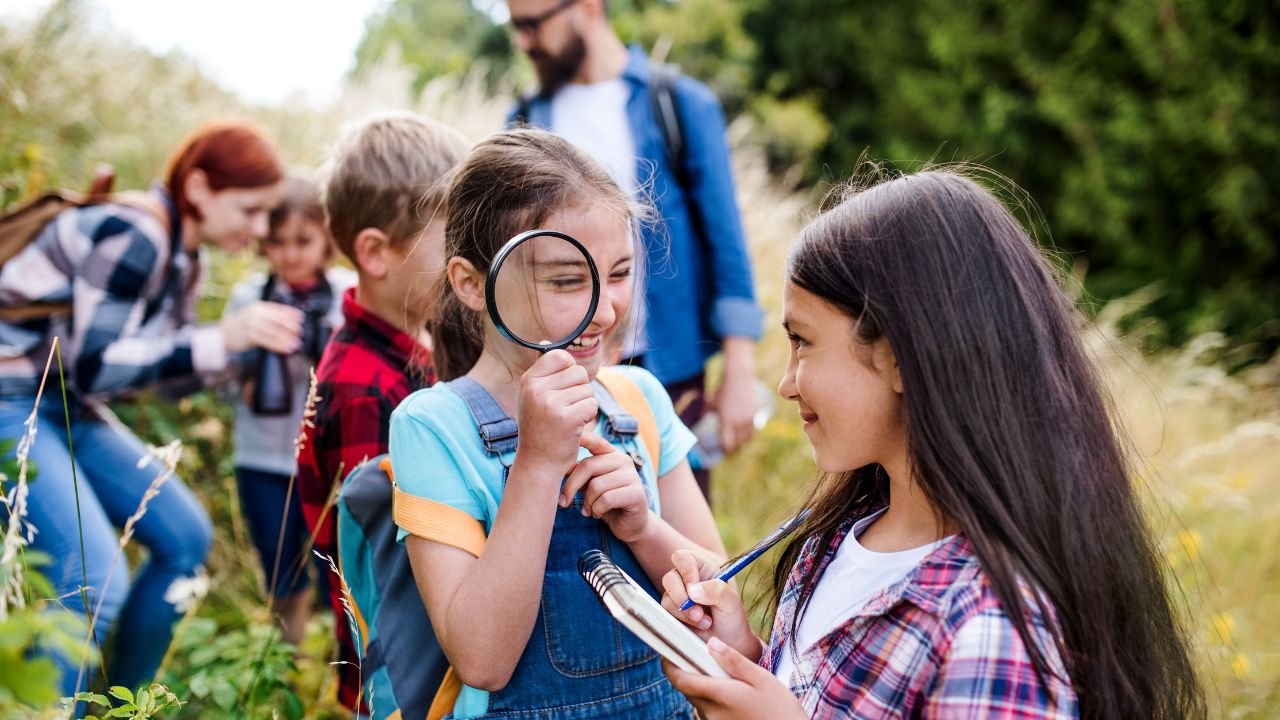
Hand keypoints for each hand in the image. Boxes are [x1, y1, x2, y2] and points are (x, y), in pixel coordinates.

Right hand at [222, 301, 302, 354]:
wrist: (223, 333)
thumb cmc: (242, 324)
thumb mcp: (254, 314)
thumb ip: (269, 315)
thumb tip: (289, 319)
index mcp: (258, 307)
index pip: (278, 309)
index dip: (290, 313)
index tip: (301, 318)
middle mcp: (255, 314)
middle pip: (277, 320)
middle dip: (290, 326)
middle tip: (300, 332)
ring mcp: (252, 325)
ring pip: (273, 332)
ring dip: (286, 338)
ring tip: (296, 343)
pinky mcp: (249, 336)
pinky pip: (267, 341)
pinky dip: (278, 345)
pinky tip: (286, 349)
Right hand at [515, 349, 596, 479]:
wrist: (538, 463)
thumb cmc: (540, 428)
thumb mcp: (534, 396)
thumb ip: (543, 371)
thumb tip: (547, 341)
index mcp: (528, 380)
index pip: (560, 356)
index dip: (569, 370)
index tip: (563, 389)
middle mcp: (536, 389)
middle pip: (579, 372)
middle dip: (580, 390)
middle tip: (566, 410)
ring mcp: (551, 403)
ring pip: (587, 389)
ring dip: (584, 405)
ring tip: (568, 419)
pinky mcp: (567, 418)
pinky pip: (592, 405)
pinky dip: (588, 417)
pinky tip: (574, 428)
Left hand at [561, 432, 651, 541]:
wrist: (630, 525)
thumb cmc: (606, 503)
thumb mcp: (590, 485)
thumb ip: (579, 473)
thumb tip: (559, 465)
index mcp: (611, 455)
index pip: (595, 441)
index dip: (582, 438)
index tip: (565, 436)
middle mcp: (624, 460)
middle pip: (588, 466)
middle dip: (571, 486)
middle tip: (563, 502)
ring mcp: (632, 476)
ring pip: (596, 486)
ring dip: (587, 503)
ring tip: (588, 510)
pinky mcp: (636, 493)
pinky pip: (606, 499)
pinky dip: (597, 510)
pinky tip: (598, 514)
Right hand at [660, 549, 759, 658]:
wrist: (729, 643)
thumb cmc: (732, 618)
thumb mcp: (732, 602)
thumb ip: (716, 590)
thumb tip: (693, 590)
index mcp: (702, 568)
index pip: (683, 558)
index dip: (686, 572)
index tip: (695, 590)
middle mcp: (687, 580)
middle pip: (670, 578)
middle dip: (682, 597)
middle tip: (699, 613)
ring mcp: (677, 596)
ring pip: (666, 597)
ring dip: (684, 612)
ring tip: (705, 622)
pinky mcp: (671, 613)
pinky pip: (665, 613)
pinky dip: (681, 621)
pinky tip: (698, 626)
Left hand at [663, 638, 806, 719]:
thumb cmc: (780, 708)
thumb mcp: (762, 679)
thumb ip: (734, 660)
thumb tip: (711, 642)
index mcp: (719, 695)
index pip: (680, 678)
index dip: (670, 662)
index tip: (671, 647)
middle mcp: (711, 711)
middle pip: (686, 687)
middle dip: (688, 669)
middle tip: (700, 651)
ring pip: (696, 698)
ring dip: (701, 682)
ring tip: (721, 669)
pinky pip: (706, 708)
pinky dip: (711, 695)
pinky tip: (729, 688)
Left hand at [711, 338, 757, 454]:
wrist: (738, 378)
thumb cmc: (722, 390)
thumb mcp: (711, 403)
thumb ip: (705, 413)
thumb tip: (700, 421)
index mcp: (727, 421)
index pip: (728, 444)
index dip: (726, 451)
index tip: (723, 453)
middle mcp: (739, 422)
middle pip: (739, 444)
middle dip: (735, 450)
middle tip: (731, 453)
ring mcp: (749, 418)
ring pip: (748, 439)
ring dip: (743, 444)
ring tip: (739, 447)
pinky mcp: (756, 414)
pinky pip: (754, 430)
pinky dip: (750, 436)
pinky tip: (745, 437)